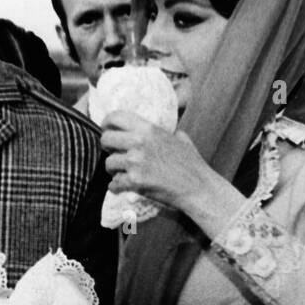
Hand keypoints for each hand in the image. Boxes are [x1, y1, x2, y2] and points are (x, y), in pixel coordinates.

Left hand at [100, 110, 214, 213]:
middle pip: (106, 139)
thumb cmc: (192, 165)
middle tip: (115, 154)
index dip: (107, 123)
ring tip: (123, 174)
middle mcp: (140, 142)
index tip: (107, 129)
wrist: (198, 188)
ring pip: (108, 163)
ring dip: (114, 170)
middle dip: (107, 148)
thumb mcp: (180, 139)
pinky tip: (123, 188)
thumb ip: (166, 133)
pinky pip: (114, 183)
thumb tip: (162, 131)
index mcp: (149, 129)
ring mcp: (136, 161)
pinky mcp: (135, 181)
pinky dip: (116, 188)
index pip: (116, 117)